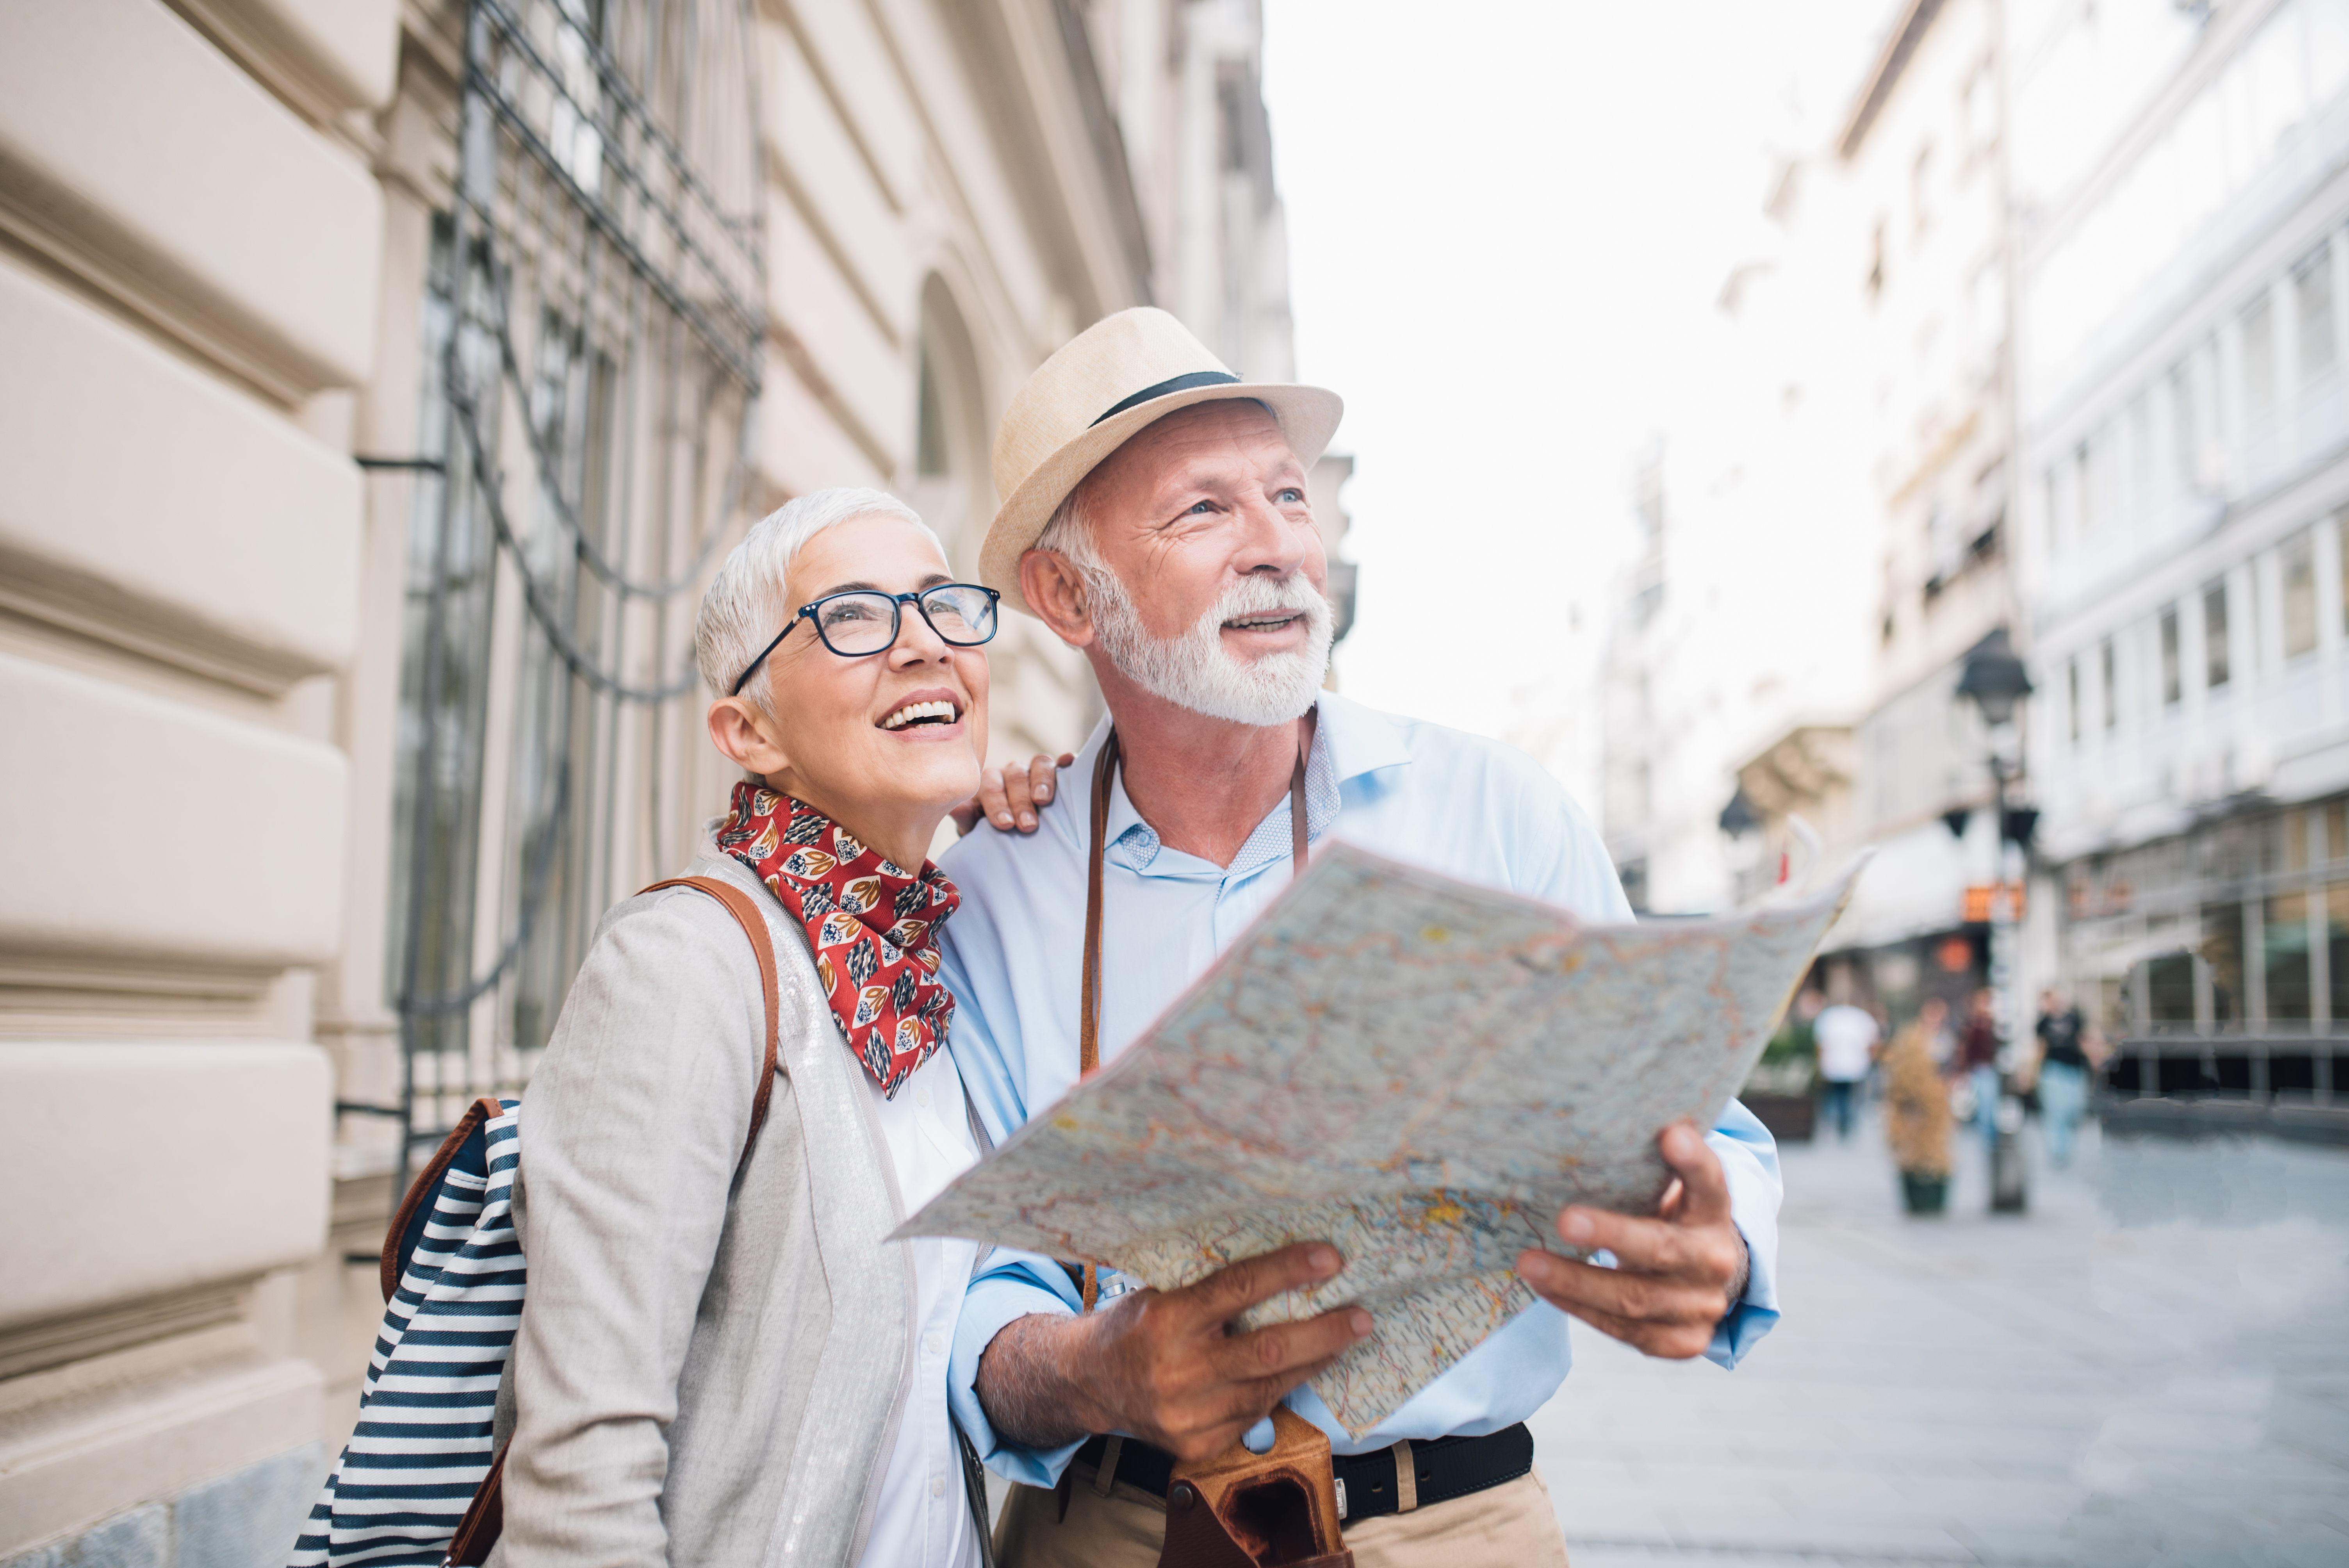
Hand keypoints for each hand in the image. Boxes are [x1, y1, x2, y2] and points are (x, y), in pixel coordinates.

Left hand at [950, 752, 1074, 835]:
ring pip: (1039, 764)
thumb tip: (956, 808)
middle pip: (1016, 776)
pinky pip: (1060, 763)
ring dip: (1042, 781)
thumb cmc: (993, 831)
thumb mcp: (977, 829)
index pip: (991, 786)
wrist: (1011, 831)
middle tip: (1027, 825)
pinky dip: (1065, 761)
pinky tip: (1070, 762)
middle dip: (1020, 801)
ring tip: (1043, 800)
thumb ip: (967, 818)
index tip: (1005, 825)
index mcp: (990, 783)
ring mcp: (1035, 770)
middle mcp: (1011, 772)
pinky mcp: (1057, 773)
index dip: (998, 804)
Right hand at [974, 1242, 1372, 1461]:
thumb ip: (1212, 1289)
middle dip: (1323, 1333)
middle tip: (1361, 1316)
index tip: (1329, 1259)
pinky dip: (1280, 1389)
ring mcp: (1189, 1414)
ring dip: (1312, 1362)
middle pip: (1268, 1350)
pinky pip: (1254, 1414)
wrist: (1088, 1383)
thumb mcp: (1162, 1292)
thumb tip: (1282, 1268)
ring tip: (1341, 1339)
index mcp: (1166, 1319)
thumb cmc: (1133, 1325)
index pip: (1238, 1290)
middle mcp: (1178, 1370)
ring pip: (1269, 1386)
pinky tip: (1297, 1370)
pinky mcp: (1197, 1444)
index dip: (1287, 1272)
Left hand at [1515, 1120, 1748, 1359]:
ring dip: (1575, 1281)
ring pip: (1634, 1299)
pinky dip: (1580, 1308)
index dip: (1693, 1161)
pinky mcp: (1681, 1342)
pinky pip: (1623, 1330)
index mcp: (1715, 1213)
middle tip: (1565, 1220)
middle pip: (1662, 1249)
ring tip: (1528, 1262)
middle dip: (1612, 1235)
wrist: (1707, 1279)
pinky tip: (1546, 1289)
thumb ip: (1646, 1163)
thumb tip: (1591, 1113)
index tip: (1671, 1133)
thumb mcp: (1669, 1188)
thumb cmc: (1670, 1218)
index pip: (1710, 1183)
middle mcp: (1714, 1260)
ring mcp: (1700, 1307)